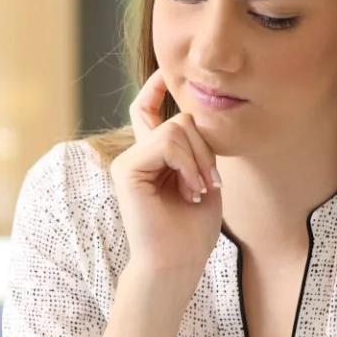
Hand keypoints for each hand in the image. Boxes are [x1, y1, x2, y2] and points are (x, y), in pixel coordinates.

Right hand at [110, 70, 222, 281]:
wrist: (177, 262)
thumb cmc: (192, 230)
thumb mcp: (202, 180)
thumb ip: (195, 149)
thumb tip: (190, 117)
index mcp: (153, 158)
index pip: (147, 111)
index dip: (154, 89)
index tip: (166, 73)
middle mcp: (137, 155)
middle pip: (181, 119)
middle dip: (206, 147)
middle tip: (209, 182)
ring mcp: (129, 161)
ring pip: (177, 128)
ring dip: (200, 159)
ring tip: (199, 190)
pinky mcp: (126, 170)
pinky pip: (166, 143)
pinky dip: (188, 165)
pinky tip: (190, 190)